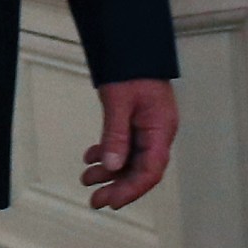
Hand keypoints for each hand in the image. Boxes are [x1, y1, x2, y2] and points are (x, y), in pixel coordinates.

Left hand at [82, 78, 176, 208]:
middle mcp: (158, 133)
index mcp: (161, 130)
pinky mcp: (137, 122)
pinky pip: (124, 144)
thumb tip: (113, 166)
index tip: (111, 201)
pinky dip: (108, 152)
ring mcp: (148, 128)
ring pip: (130, 159)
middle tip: (95, 200)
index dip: (131, 190)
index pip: (150, 170)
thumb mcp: (119, 102)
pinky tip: (91, 157)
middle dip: (118, 186)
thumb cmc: (130, 69)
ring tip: (86, 178)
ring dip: (110, 171)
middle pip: (141, 169)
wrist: (132, 46)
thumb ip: (116, 135)